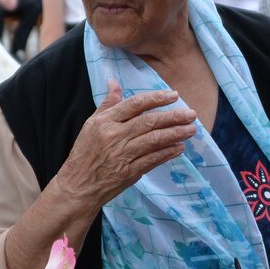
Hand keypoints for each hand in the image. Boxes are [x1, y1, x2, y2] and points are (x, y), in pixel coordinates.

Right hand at [56, 81, 196, 207]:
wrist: (78, 186)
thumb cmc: (85, 153)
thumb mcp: (91, 124)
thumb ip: (108, 104)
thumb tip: (114, 82)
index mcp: (105, 122)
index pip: (135, 104)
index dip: (156, 98)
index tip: (174, 95)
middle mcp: (114, 136)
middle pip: (148, 122)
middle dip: (173, 117)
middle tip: (191, 113)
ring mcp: (122, 155)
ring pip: (153, 140)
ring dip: (175, 134)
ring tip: (191, 129)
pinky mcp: (128, 172)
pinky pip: (152, 160)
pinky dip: (167, 153)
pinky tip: (180, 147)